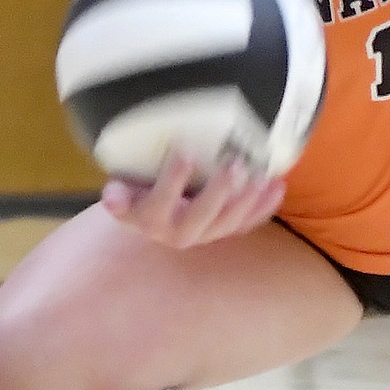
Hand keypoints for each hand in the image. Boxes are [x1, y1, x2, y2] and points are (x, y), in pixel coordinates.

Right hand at [100, 154, 285, 247]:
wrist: (150, 216)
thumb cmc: (137, 193)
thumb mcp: (122, 191)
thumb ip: (118, 194)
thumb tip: (111, 197)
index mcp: (149, 221)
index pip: (159, 203)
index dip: (172, 181)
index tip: (185, 154)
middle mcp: (177, 233)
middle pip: (200, 217)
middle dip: (219, 191)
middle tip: (235, 164)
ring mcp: (204, 235)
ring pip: (228, 223)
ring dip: (247, 201)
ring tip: (260, 177)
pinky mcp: (224, 231)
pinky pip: (247, 223)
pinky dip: (264, 207)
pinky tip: (278, 187)